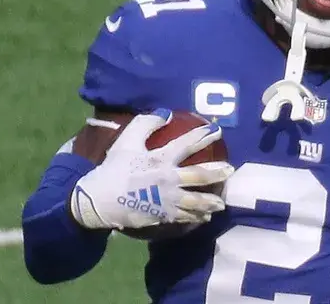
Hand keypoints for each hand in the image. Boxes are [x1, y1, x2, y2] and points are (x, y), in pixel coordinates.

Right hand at [69, 109, 233, 229]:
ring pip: (196, 200)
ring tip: (222, 202)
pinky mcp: (163, 216)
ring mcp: (168, 200)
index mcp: (161, 158)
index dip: (204, 135)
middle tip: (230, 170)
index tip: (217, 130)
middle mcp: (169, 179)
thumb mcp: (127, 141)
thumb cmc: (114, 168)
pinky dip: (197, 216)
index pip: (188, 144)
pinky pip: (185, 217)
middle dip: (217, 172)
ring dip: (211, 200)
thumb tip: (166, 114)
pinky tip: (205, 216)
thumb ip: (145, 124)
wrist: (99, 200)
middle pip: (199, 175)